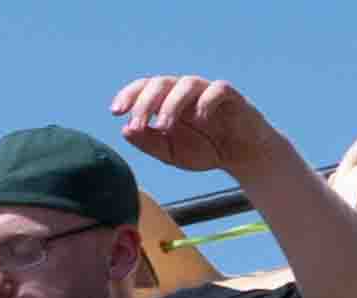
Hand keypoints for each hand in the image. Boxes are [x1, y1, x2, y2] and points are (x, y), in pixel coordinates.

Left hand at [106, 74, 273, 175]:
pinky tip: (199, 120)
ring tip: (163, 127)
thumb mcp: (171, 152)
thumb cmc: (204, 150)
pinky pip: (217, 89)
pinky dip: (206, 102)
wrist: (241, 156)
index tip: (115, 112)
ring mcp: (208, 91)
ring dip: (171, 104)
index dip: (129, 95)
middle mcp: (186, 92)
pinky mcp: (231, 97)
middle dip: (145, 102)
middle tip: (137, 124)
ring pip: (187, 84)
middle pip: (161, 83)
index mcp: (168, 101)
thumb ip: (148, 142)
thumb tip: (124, 130)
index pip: (145, 87)